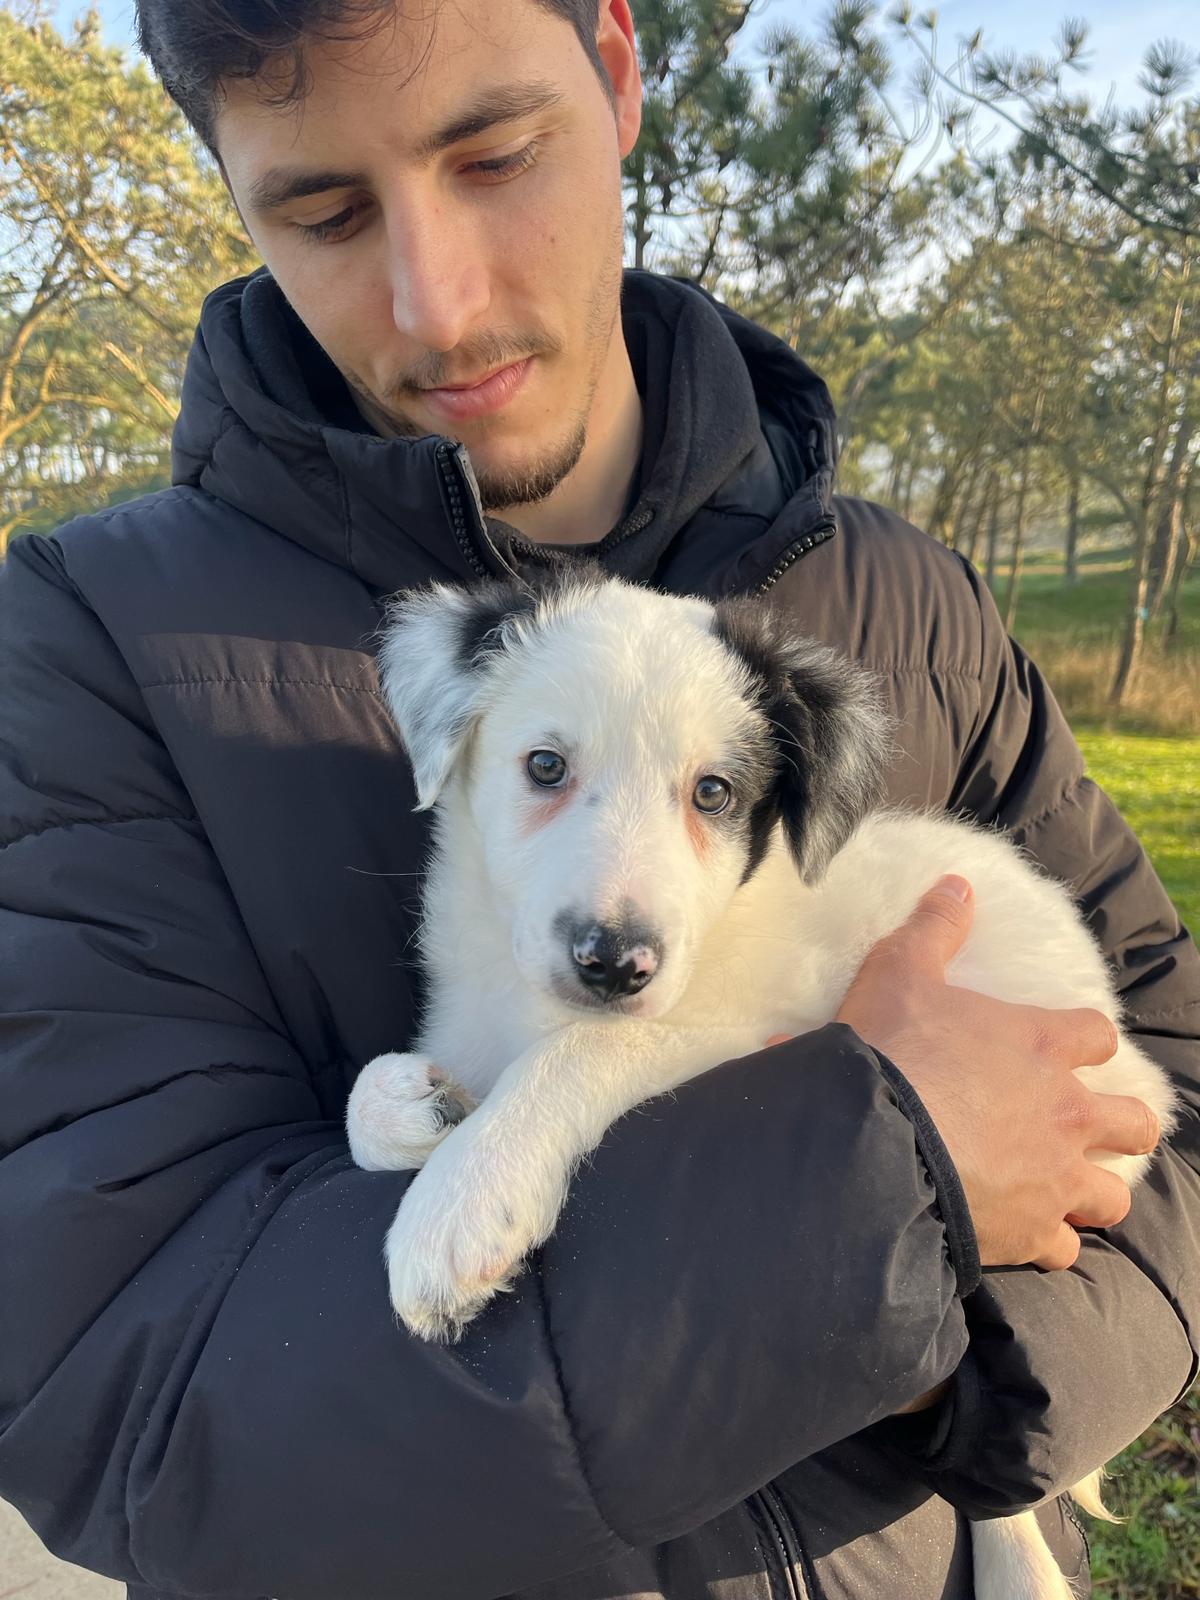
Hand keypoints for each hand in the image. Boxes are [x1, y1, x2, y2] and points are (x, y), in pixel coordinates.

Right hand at [834, 876, 1160, 1271]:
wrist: (873, 1142)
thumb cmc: (891, 1051)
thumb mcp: (901, 971)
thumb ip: (934, 928)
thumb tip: (958, 882)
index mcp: (1043, 1046)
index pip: (1098, 1036)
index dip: (1086, 1041)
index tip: (1068, 1048)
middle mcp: (1066, 1113)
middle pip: (1134, 1123)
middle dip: (1120, 1126)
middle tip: (1086, 1127)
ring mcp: (1055, 1177)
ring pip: (1113, 1196)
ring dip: (1095, 1191)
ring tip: (1067, 1189)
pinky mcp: (1031, 1231)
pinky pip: (1063, 1249)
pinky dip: (1049, 1243)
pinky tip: (1024, 1236)